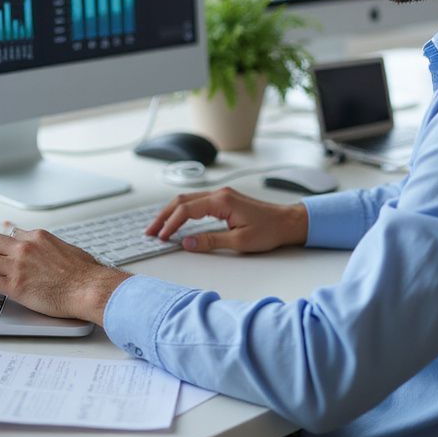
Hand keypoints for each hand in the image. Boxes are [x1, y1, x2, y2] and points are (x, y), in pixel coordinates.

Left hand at [0, 224, 128, 324]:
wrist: (88, 288)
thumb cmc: (84, 273)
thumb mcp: (66, 248)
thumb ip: (50, 245)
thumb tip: (49, 247)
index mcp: (38, 236)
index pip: (8, 234)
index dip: (0, 245)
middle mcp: (24, 247)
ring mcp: (17, 265)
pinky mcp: (14, 285)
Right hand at [145, 188, 307, 253]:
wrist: (287, 222)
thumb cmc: (269, 231)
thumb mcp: (239, 242)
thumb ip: (210, 241)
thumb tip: (186, 243)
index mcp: (222, 200)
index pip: (186, 210)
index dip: (171, 223)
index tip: (161, 236)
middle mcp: (219, 193)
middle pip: (182, 200)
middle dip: (163, 216)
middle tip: (150, 231)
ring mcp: (221, 195)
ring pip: (188, 199)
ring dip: (171, 213)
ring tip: (158, 227)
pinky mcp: (224, 200)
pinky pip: (197, 202)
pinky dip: (182, 211)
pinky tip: (177, 221)